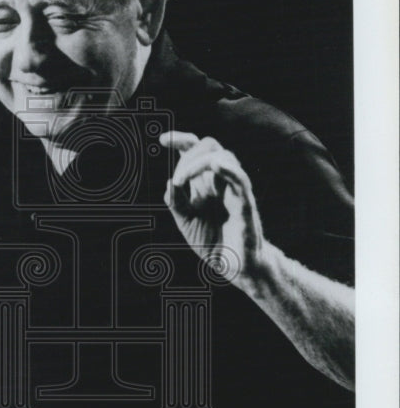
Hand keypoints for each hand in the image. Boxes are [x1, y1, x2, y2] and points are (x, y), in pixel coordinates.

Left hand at [160, 131, 263, 284]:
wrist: (233, 267)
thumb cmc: (212, 243)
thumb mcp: (186, 223)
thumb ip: (176, 203)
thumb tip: (169, 183)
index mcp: (204, 183)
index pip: (196, 150)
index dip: (181, 140)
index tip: (162, 140)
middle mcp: (219, 181)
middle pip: (210, 146)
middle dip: (188, 154)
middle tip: (178, 180)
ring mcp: (233, 189)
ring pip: (224, 156)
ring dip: (199, 163)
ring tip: (183, 181)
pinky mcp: (245, 202)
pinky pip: (240, 178)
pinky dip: (228, 168)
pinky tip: (216, 165)